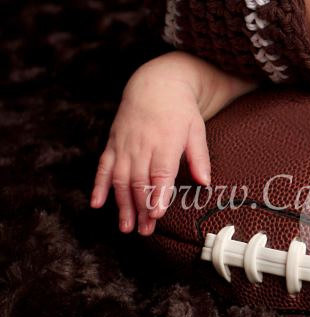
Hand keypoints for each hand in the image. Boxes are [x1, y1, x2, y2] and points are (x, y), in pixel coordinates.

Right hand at [90, 67, 210, 235]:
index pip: (160, 172)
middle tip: (145, 231)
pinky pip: (103, 167)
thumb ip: (199, 156)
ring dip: (122, 204)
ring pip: (120, 179)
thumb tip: (205, 182)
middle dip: (141, 208)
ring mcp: (124, 145)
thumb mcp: (196, 129)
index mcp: (166, 141)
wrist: (155, 85)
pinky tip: (97, 204)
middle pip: (139, 181)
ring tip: (126, 227)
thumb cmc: (181, 111)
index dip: (157, 193)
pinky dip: (98, 186)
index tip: (156, 213)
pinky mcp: (112, 144)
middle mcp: (142, 144)